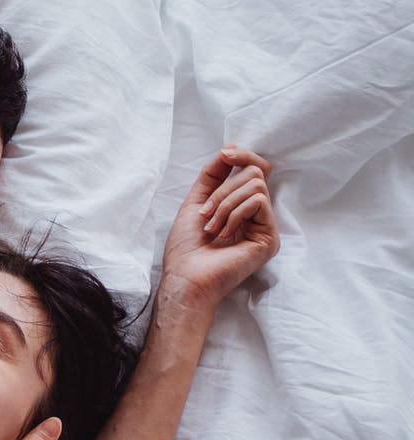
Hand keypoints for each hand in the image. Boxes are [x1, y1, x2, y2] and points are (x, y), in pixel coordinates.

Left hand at [160, 145, 280, 311]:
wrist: (185, 276)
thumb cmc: (186, 246)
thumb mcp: (196, 200)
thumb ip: (213, 174)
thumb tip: (231, 147)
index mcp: (240, 206)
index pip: (255, 169)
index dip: (243, 156)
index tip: (225, 155)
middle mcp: (256, 215)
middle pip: (254, 173)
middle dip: (223, 189)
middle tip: (205, 213)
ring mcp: (265, 226)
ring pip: (256, 185)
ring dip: (224, 202)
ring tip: (211, 227)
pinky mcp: (270, 237)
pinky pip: (258, 202)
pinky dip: (234, 213)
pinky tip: (224, 234)